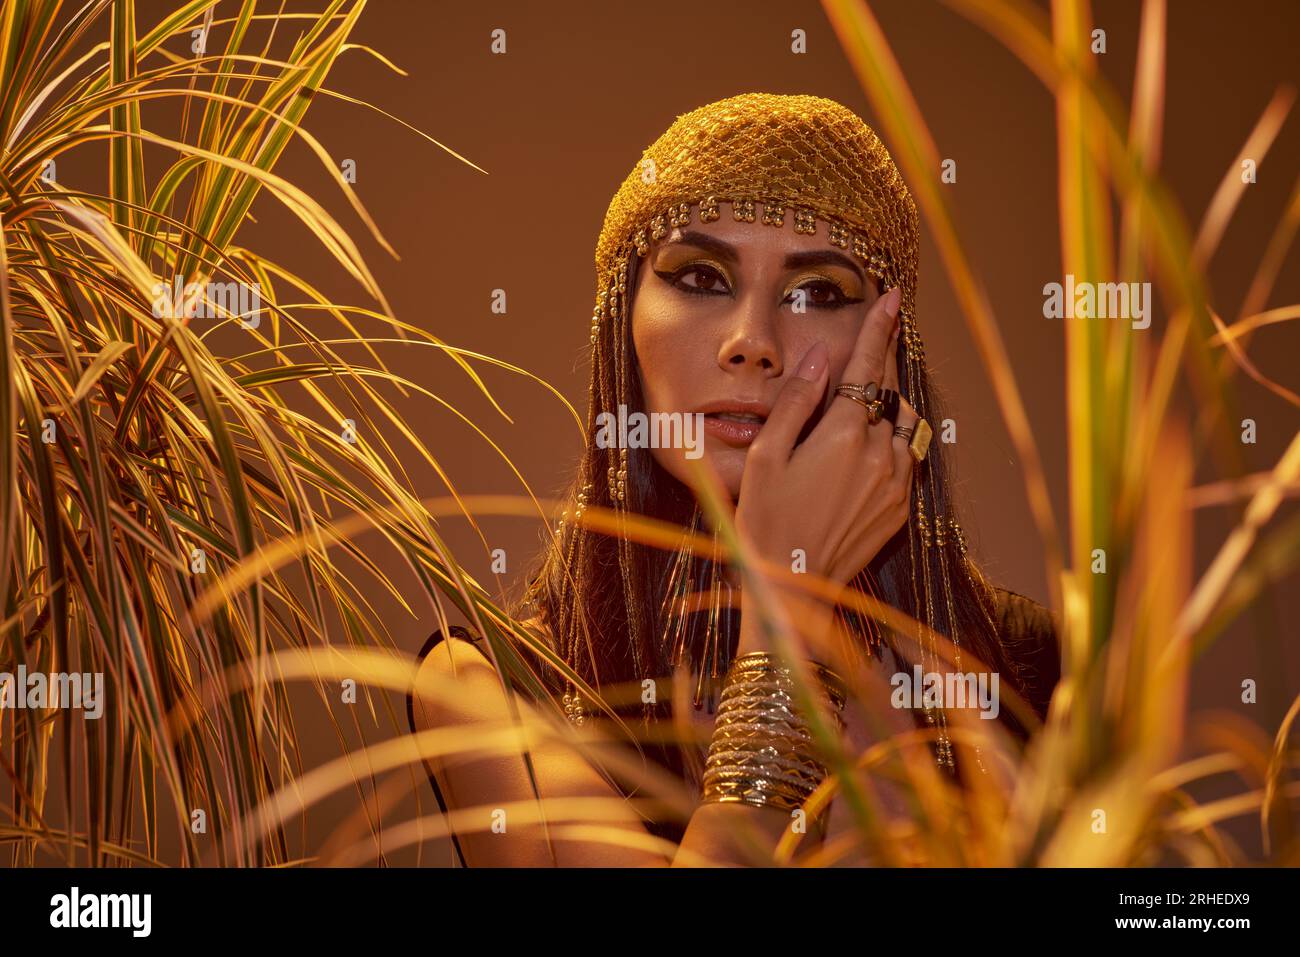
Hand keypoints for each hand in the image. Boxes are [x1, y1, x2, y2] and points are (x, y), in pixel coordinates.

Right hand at [734, 286, 921, 592]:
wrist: (792, 589)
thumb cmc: (767, 522)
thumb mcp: (766, 457)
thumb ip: (796, 401)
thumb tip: (823, 358)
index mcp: (844, 435)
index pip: (867, 367)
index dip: (878, 328)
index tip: (891, 297)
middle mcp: (880, 455)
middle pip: (888, 391)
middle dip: (882, 362)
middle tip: (880, 334)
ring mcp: (896, 484)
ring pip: (903, 424)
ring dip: (888, 405)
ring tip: (865, 400)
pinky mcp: (900, 509)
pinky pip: (906, 459)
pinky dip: (892, 442)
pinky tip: (867, 448)